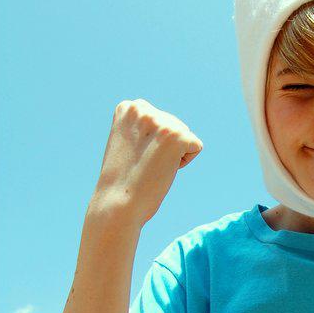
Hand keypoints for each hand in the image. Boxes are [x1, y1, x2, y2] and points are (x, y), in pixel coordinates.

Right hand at [92, 98, 203, 227]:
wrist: (117, 204)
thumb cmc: (122, 180)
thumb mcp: (127, 142)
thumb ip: (143, 128)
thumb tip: (167, 127)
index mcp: (128, 108)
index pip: (158, 119)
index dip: (151, 142)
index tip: (133, 155)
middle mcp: (142, 109)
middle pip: (174, 125)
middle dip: (164, 148)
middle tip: (142, 165)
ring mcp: (160, 121)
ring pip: (185, 136)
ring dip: (173, 155)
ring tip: (151, 167)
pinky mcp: (178, 136)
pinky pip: (196, 147)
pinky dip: (184, 162)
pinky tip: (162, 169)